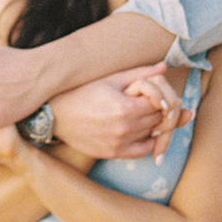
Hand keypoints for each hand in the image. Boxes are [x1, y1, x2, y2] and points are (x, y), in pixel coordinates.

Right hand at [49, 64, 189, 159]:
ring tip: (141, 113)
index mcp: (125, 106)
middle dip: (158, 109)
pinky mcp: (114, 153)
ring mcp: (120, 143)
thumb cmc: (83, 92)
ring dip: (153, 123)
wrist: (57, 115)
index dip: (157, 95)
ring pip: (153, 133)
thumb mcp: (111, 79)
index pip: (160, 102)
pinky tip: (141, 130)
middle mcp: (124, 127)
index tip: (149, 92)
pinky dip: (148, 141)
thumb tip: (164, 67)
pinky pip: (143, 150)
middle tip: (148, 101)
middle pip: (159, 118)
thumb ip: (140, 74)